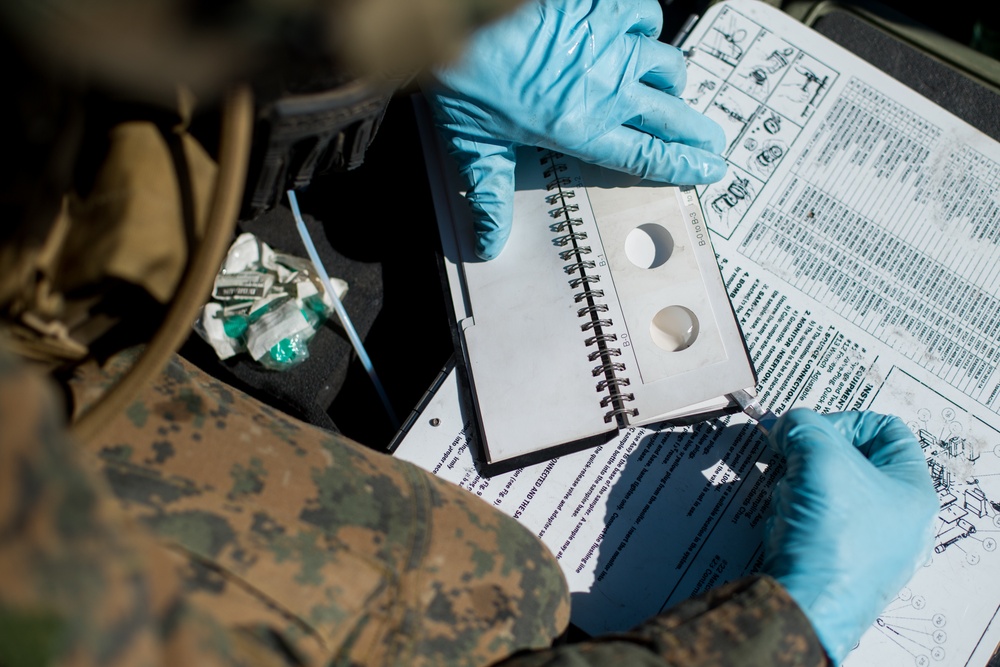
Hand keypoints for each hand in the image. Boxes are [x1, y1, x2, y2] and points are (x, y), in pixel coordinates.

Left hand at [424, 0, 726, 258]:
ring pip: (667, 67)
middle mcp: (607, 91)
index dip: (683, 165)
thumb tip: (490, 243)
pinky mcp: (603, 9)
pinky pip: (646, 16)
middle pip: (671, 116)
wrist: (463, 16)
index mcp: (580, 129)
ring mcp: (610, 46)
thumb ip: (489, 193)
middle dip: (697, 132)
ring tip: (667, 89)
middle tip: (712, 141)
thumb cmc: (465, 79)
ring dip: (671, 82)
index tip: (710, 168)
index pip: (646, 156)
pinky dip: (646, 26)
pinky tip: (636, 33)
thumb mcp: (473, 144)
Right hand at [763, 409, 937, 663]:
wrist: (807, 605)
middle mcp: (900, 521)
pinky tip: (783, 524)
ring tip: (788, 500)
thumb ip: (804, 426)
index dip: (846, 421)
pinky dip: (794, 515)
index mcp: (913, 492)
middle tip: (791, 463)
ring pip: (829, 492)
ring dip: (799, 486)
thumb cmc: (832, 534)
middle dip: (814, 458)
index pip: (887, 430)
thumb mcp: (819, 457)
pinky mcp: (839, 565)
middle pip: (853, 462)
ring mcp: (870, 546)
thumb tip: (788, 426)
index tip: (810, 431)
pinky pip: (815, 523)